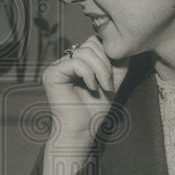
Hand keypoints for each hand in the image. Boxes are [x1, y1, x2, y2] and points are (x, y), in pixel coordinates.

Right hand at [41, 35, 127, 174]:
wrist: (82, 130)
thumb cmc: (95, 110)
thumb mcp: (112, 80)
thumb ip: (117, 62)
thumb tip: (123, 44)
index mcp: (75, 62)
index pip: (94, 43)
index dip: (108, 55)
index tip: (113, 77)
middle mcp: (63, 62)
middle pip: (89, 44)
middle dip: (105, 63)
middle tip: (108, 84)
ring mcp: (56, 67)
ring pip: (84, 52)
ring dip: (100, 70)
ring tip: (103, 87)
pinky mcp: (52, 74)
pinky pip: (76, 63)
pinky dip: (89, 75)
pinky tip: (92, 88)